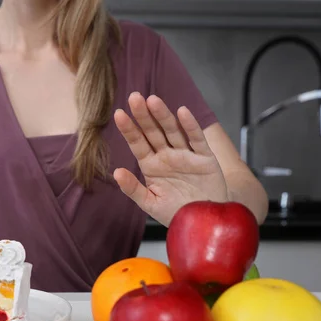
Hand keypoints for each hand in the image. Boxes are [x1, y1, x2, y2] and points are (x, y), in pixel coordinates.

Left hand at [114, 92, 227, 225]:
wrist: (205, 223)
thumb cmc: (177, 213)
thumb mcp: (150, 203)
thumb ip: (133, 189)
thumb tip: (116, 172)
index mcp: (151, 165)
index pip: (137, 143)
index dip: (129, 129)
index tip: (119, 114)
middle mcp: (167, 156)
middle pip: (153, 131)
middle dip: (143, 115)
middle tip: (134, 97)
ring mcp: (185, 155)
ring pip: (172, 131)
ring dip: (163, 115)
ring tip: (152, 100)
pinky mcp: (204, 157)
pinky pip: (196, 139)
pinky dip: (190, 126)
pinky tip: (182, 112)